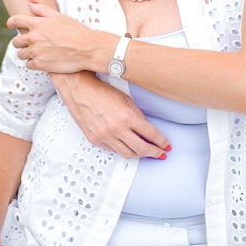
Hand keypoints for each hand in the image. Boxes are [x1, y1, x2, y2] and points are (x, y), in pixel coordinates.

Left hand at [6, 1, 114, 73]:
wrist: (88, 49)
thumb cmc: (76, 31)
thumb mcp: (60, 17)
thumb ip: (42, 10)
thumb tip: (29, 2)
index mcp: (37, 23)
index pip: (16, 20)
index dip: (11, 22)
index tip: (9, 25)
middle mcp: (33, 37)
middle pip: (16, 41)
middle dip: (22, 42)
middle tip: (31, 43)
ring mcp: (35, 52)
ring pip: (21, 54)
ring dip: (28, 53)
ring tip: (39, 52)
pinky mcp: (39, 64)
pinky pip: (29, 65)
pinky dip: (34, 63)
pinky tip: (44, 60)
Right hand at [53, 71, 170, 158]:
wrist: (79, 90)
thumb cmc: (101, 91)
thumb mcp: (126, 99)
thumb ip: (137, 115)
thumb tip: (146, 129)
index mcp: (127, 116)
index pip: (151, 134)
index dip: (161, 141)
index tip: (166, 144)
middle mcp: (116, 129)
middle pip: (141, 149)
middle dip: (154, 152)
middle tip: (161, 153)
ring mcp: (105, 136)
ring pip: (128, 154)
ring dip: (140, 155)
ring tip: (146, 153)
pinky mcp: (95, 140)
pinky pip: (113, 150)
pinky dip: (123, 150)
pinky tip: (128, 148)